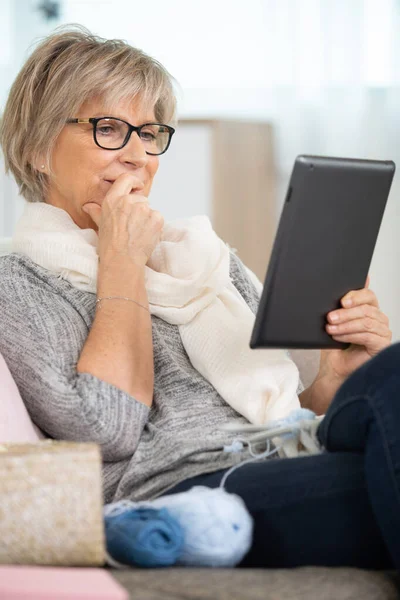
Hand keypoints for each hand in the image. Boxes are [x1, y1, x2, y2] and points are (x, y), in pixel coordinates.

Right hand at [82, 173, 163, 269]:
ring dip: (147, 218)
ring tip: (137, 232)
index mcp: (113, 199)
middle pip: (141, 198)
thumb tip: (88, 206)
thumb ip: (96, 212)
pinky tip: (145, 235)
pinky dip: (154, 225)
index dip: (134, 182)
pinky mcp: (156, 218)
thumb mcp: (100, 225)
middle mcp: (128, 201)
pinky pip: (157, 217)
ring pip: (150, 209)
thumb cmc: (109, 245)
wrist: (122, 260)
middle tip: (133, 225)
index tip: (137, 188)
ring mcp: (144, 209)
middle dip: (139, 209)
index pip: (126, 179)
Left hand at [300, 276, 391, 414]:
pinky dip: (350, 335)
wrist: (333, 368)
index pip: (368, 295)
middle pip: (367, 308)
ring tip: (330, 328)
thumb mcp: (334, 321)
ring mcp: (382, 332)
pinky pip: (368, 335)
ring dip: (345, 324)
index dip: (356, 295)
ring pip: (366, 322)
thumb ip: (338, 306)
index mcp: (369, 309)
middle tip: (330, 317)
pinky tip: (338, 337)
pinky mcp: (381, 345)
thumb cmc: (335, 346)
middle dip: (346, 312)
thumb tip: (331, 287)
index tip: (342, 300)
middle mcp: (379, 319)